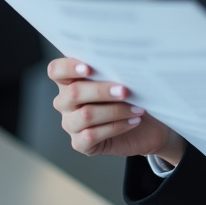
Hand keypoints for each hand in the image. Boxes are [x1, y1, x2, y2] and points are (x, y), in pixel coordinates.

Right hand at [49, 57, 185, 164]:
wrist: (149, 126)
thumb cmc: (133, 96)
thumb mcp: (124, 79)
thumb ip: (113, 69)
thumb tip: (120, 60)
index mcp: (71, 80)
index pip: (56, 70)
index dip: (68, 67)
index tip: (89, 68)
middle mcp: (66, 102)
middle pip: (73, 93)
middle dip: (101, 90)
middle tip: (125, 90)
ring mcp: (71, 124)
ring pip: (85, 115)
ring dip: (115, 110)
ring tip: (137, 108)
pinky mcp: (80, 144)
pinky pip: (92, 135)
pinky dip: (116, 127)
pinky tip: (133, 121)